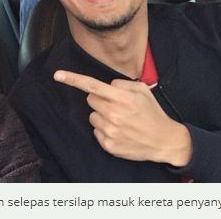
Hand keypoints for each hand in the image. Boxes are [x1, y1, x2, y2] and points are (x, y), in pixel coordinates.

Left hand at [54, 70, 191, 166]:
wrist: (164, 140)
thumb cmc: (152, 113)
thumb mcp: (142, 90)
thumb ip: (121, 84)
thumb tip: (107, 86)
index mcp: (121, 98)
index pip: (92, 85)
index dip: (72, 79)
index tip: (57, 75)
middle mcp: (113, 114)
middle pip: (91, 100)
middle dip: (100, 100)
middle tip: (116, 106)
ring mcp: (110, 131)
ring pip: (92, 116)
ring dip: (102, 116)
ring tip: (120, 120)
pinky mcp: (109, 145)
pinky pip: (96, 131)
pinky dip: (105, 130)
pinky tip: (120, 132)